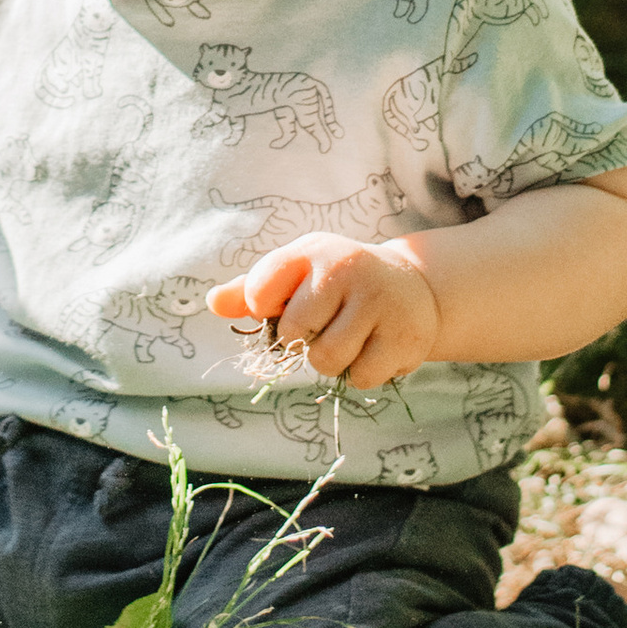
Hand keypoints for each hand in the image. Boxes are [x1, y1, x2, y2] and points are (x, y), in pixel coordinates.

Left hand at [206, 236, 443, 388]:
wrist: (413, 287)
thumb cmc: (338, 283)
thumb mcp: (296, 274)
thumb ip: (251, 289)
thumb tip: (213, 302)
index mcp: (310, 250)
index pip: (258, 292)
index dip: (264, 310)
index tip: (284, 304)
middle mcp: (345, 268)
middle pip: (293, 333)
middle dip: (302, 341)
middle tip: (325, 324)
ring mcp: (378, 301)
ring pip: (326, 360)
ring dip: (330, 360)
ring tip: (349, 336)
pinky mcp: (403, 335)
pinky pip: (360, 377)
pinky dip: (360, 372)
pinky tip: (373, 347)